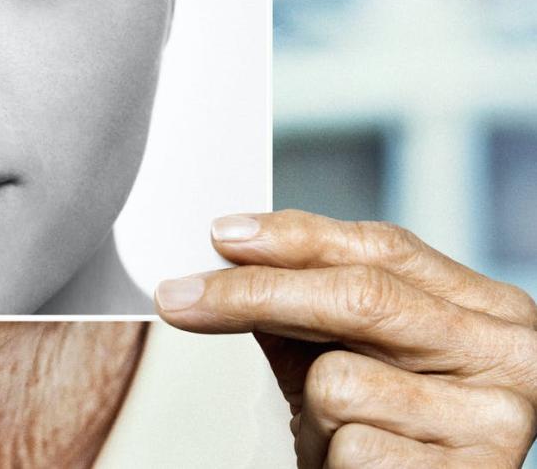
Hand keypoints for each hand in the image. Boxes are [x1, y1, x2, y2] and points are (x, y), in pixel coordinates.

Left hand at [155, 210, 536, 467]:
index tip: (221, 235)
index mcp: (487, 311)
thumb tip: (232, 254)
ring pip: (339, 380)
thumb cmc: (387, 437)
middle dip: (254, 293)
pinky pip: (349, 446)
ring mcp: (498, 420)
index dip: (296, 236)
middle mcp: (510, 355)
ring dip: (312, 417)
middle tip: (179, 298)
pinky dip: (331, 461)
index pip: (384, 248)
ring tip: (342, 440)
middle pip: (359, 296)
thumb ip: (307, 307)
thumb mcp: (349, 358)